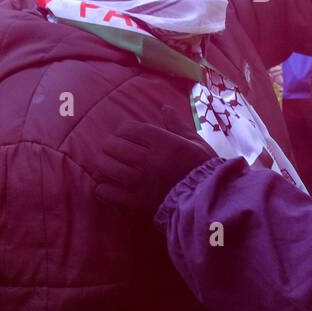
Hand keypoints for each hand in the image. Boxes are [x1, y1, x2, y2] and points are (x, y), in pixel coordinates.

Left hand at [93, 109, 215, 214]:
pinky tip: (105, 185)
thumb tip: (164, 108)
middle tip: (113, 149)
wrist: (209, 202)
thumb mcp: (195, 142)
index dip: (123, 130)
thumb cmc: (204, 169)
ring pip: (107, 167)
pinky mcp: (136, 202)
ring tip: (107, 165)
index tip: (125, 134)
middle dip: (110, 145)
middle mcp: (149, 160)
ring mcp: (141, 182)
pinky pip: (107, 192)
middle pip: (114, 146)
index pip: (129, 129)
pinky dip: (102, 188)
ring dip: (103, 164)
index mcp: (164, 143)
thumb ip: (177, 125)